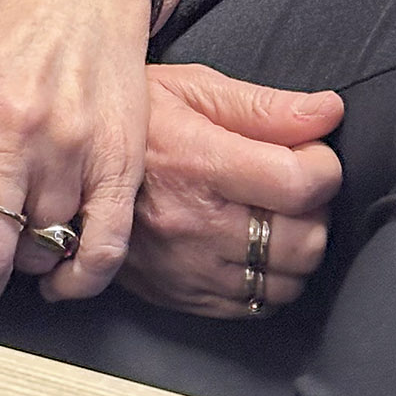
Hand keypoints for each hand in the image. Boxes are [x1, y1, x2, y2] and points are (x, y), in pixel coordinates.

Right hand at [116, 65, 343, 316]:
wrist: (69, 166)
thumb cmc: (133, 119)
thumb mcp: (191, 89)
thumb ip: (264, 106)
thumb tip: (326, 114)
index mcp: (198, 163)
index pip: (298, 184)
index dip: (324, 167)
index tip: (316, 156)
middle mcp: (193, 223)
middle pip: (303, 239)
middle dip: (315, 208)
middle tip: (294, 183)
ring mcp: (187, 268)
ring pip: (287, 280)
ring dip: (295, 246)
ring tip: (272, 213)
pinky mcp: (181, 296)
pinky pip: (256, 305)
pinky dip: (268, 278)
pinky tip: (251, 244)